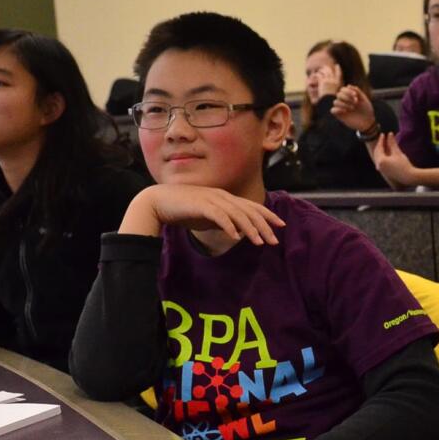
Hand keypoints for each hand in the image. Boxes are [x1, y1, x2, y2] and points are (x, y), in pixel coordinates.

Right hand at [120, 184, 285, 241]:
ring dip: (250, 229)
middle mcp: (221, 196)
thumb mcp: (208, 217)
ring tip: (259, 242)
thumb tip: (237, 232)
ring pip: (237, 214)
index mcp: (225, 198)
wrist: (158, 202)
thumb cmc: (183, 210)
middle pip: (249, 210)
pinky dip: (229, 226)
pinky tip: (236, 238)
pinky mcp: (201, 205)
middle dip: (264, 226)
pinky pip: (219, 216)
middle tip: (274, 240)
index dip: (267, 216)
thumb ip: (223, 222)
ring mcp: (212, 200)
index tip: (280, 226)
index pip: (251, 206)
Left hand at [315, 63, 342, 99]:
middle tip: (325, 67)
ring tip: (319, 70)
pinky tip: (315, 74)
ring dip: (321, 70)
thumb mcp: (336, 94)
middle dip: (327, 68)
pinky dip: (317, 74)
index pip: (339, 74)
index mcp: (338, 83)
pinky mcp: (322, 81)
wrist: (329, 101)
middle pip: (330, 71)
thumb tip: (335, 89)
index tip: (337, 65)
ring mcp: (328, 80)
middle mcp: (333, 80)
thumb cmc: (332, 100)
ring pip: (324, 72)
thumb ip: (335, 90)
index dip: (338, 69)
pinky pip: (319, 75)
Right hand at [330, 85, 376, 131]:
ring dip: (344, 104)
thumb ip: (357, 91)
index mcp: (349, 96)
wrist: (368, 122)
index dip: (348, 91)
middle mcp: (344, 102)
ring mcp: (341, 108)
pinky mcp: (340, 116)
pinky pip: (332, 110)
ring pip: (335, 102)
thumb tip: (348, 85)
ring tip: (352, 108)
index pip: (342, 89)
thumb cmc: (367, 110)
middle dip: (347, 97)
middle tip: (355, 102)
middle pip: (338, 94)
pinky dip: (338, 109)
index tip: (356, 96)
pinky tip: (346, 111)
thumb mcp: (364, 99)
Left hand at [370, 133, 418, 187]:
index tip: (383, 134)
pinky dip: (383, 155)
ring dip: (381, 150)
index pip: (379, 148)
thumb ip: (392, 143)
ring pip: (378, 157)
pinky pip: (381, 161)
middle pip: (377, 153)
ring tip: (385, 144)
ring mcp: (381, 169)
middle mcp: (378, 166)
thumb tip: (390, 134)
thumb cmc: (404, 165)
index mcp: (380, 161)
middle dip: (380, 145)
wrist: (409, 177)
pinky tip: (387, 151)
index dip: (381, 140)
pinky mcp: (384, 171)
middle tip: (383, 138)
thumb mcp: (397, 152)